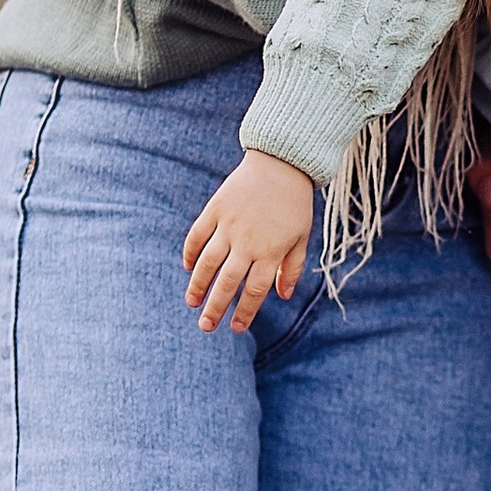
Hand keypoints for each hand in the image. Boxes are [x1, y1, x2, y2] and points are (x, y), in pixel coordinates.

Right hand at [183, 150, 314, 331]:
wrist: (282, 163)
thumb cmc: (295, 203)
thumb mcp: (302, 237)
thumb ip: (292, 268)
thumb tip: (283, 296)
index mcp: (271, 251)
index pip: (254, 291)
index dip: (244, 312)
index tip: (236, 328)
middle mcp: (248, 242)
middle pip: (228, 283)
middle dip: (215, 308)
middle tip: (206, 327)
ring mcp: (229, 225)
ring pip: (207, 262)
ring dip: (198, 285)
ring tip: (192, 303)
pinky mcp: (216, 209)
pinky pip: (197, 235)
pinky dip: (191, 252)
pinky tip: (189, 268)